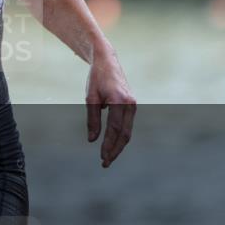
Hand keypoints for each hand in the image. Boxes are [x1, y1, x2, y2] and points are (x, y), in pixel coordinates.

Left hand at [85, 50, 135, 167]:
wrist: (107, 61)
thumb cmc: (97, 77)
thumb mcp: (91, 98)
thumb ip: (92, 119)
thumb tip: (92, 140)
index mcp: (119, 101)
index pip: (114, 129)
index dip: (108, 145)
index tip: (102, 157)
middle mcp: (129, 104)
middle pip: (124, 134)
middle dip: (115, 150)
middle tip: (105, 163)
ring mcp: (133, 104)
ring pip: (127, 131)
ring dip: (118, 145)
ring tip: (108, 157)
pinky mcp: (132, 105)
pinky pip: (127, 124)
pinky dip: (121, 136)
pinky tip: (113, 144)